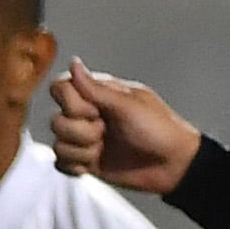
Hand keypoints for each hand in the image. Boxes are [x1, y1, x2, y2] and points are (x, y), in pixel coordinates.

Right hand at [48, 62, 201, 195]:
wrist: (173, 165)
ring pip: (58, 143)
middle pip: (56, 120)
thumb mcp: (128, 105)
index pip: (61, 89)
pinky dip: (75, 166)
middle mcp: (88, 115)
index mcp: (98, 94)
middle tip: (106, 132)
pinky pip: (61, 163)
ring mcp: (85, 139)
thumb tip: (73, 62)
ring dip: (82, 151)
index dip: (71, 104)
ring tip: (104, 150)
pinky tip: (94, 163)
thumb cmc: (159, 129)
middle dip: (81, 132)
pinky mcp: (85, 161)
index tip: (95, 112)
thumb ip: (95, 88)